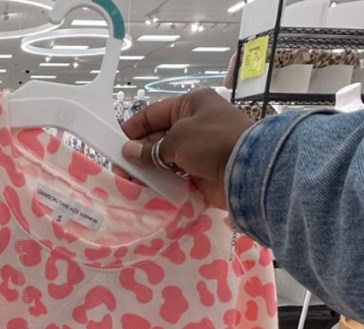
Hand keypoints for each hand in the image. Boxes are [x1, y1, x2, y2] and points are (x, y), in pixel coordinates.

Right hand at [121, 88, 251, 208]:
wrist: (248, 170)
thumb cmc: (213, 142)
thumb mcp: (177, 139)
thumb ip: (151, 148)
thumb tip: (129, 152)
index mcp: (191, 105)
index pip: (154, 114)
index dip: (133, 128)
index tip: (115, 143)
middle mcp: (195, 124)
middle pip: (158, 137)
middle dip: (138, 153)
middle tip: (120, 169)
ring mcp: (199, 150)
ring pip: (165, 159)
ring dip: (148, 169)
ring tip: (129, 181)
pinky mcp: (202, 172)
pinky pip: (176, 176)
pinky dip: (162, 182)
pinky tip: (147, 189)